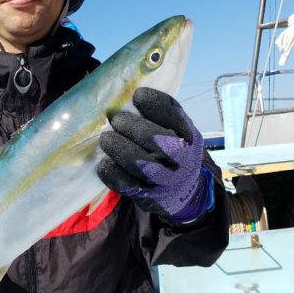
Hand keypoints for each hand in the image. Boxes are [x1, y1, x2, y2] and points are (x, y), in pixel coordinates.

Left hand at [97, 87, 212, 221]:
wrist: (183, 192)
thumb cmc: (172, 152)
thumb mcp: (177, 132)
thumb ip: (160, 115)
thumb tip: (125, 95)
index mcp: (188, 135)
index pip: (173, 115)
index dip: (153, 103)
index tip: (137, 96)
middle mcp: (181, 159)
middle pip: (154, 138)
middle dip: (130, 126)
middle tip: (116, 121)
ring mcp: (165, 180)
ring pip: (139, 163)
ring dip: (117, 147)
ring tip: (106, 138)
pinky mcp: (148, 197)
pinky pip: (125, 184)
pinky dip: (111, 171)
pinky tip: (104, 163)